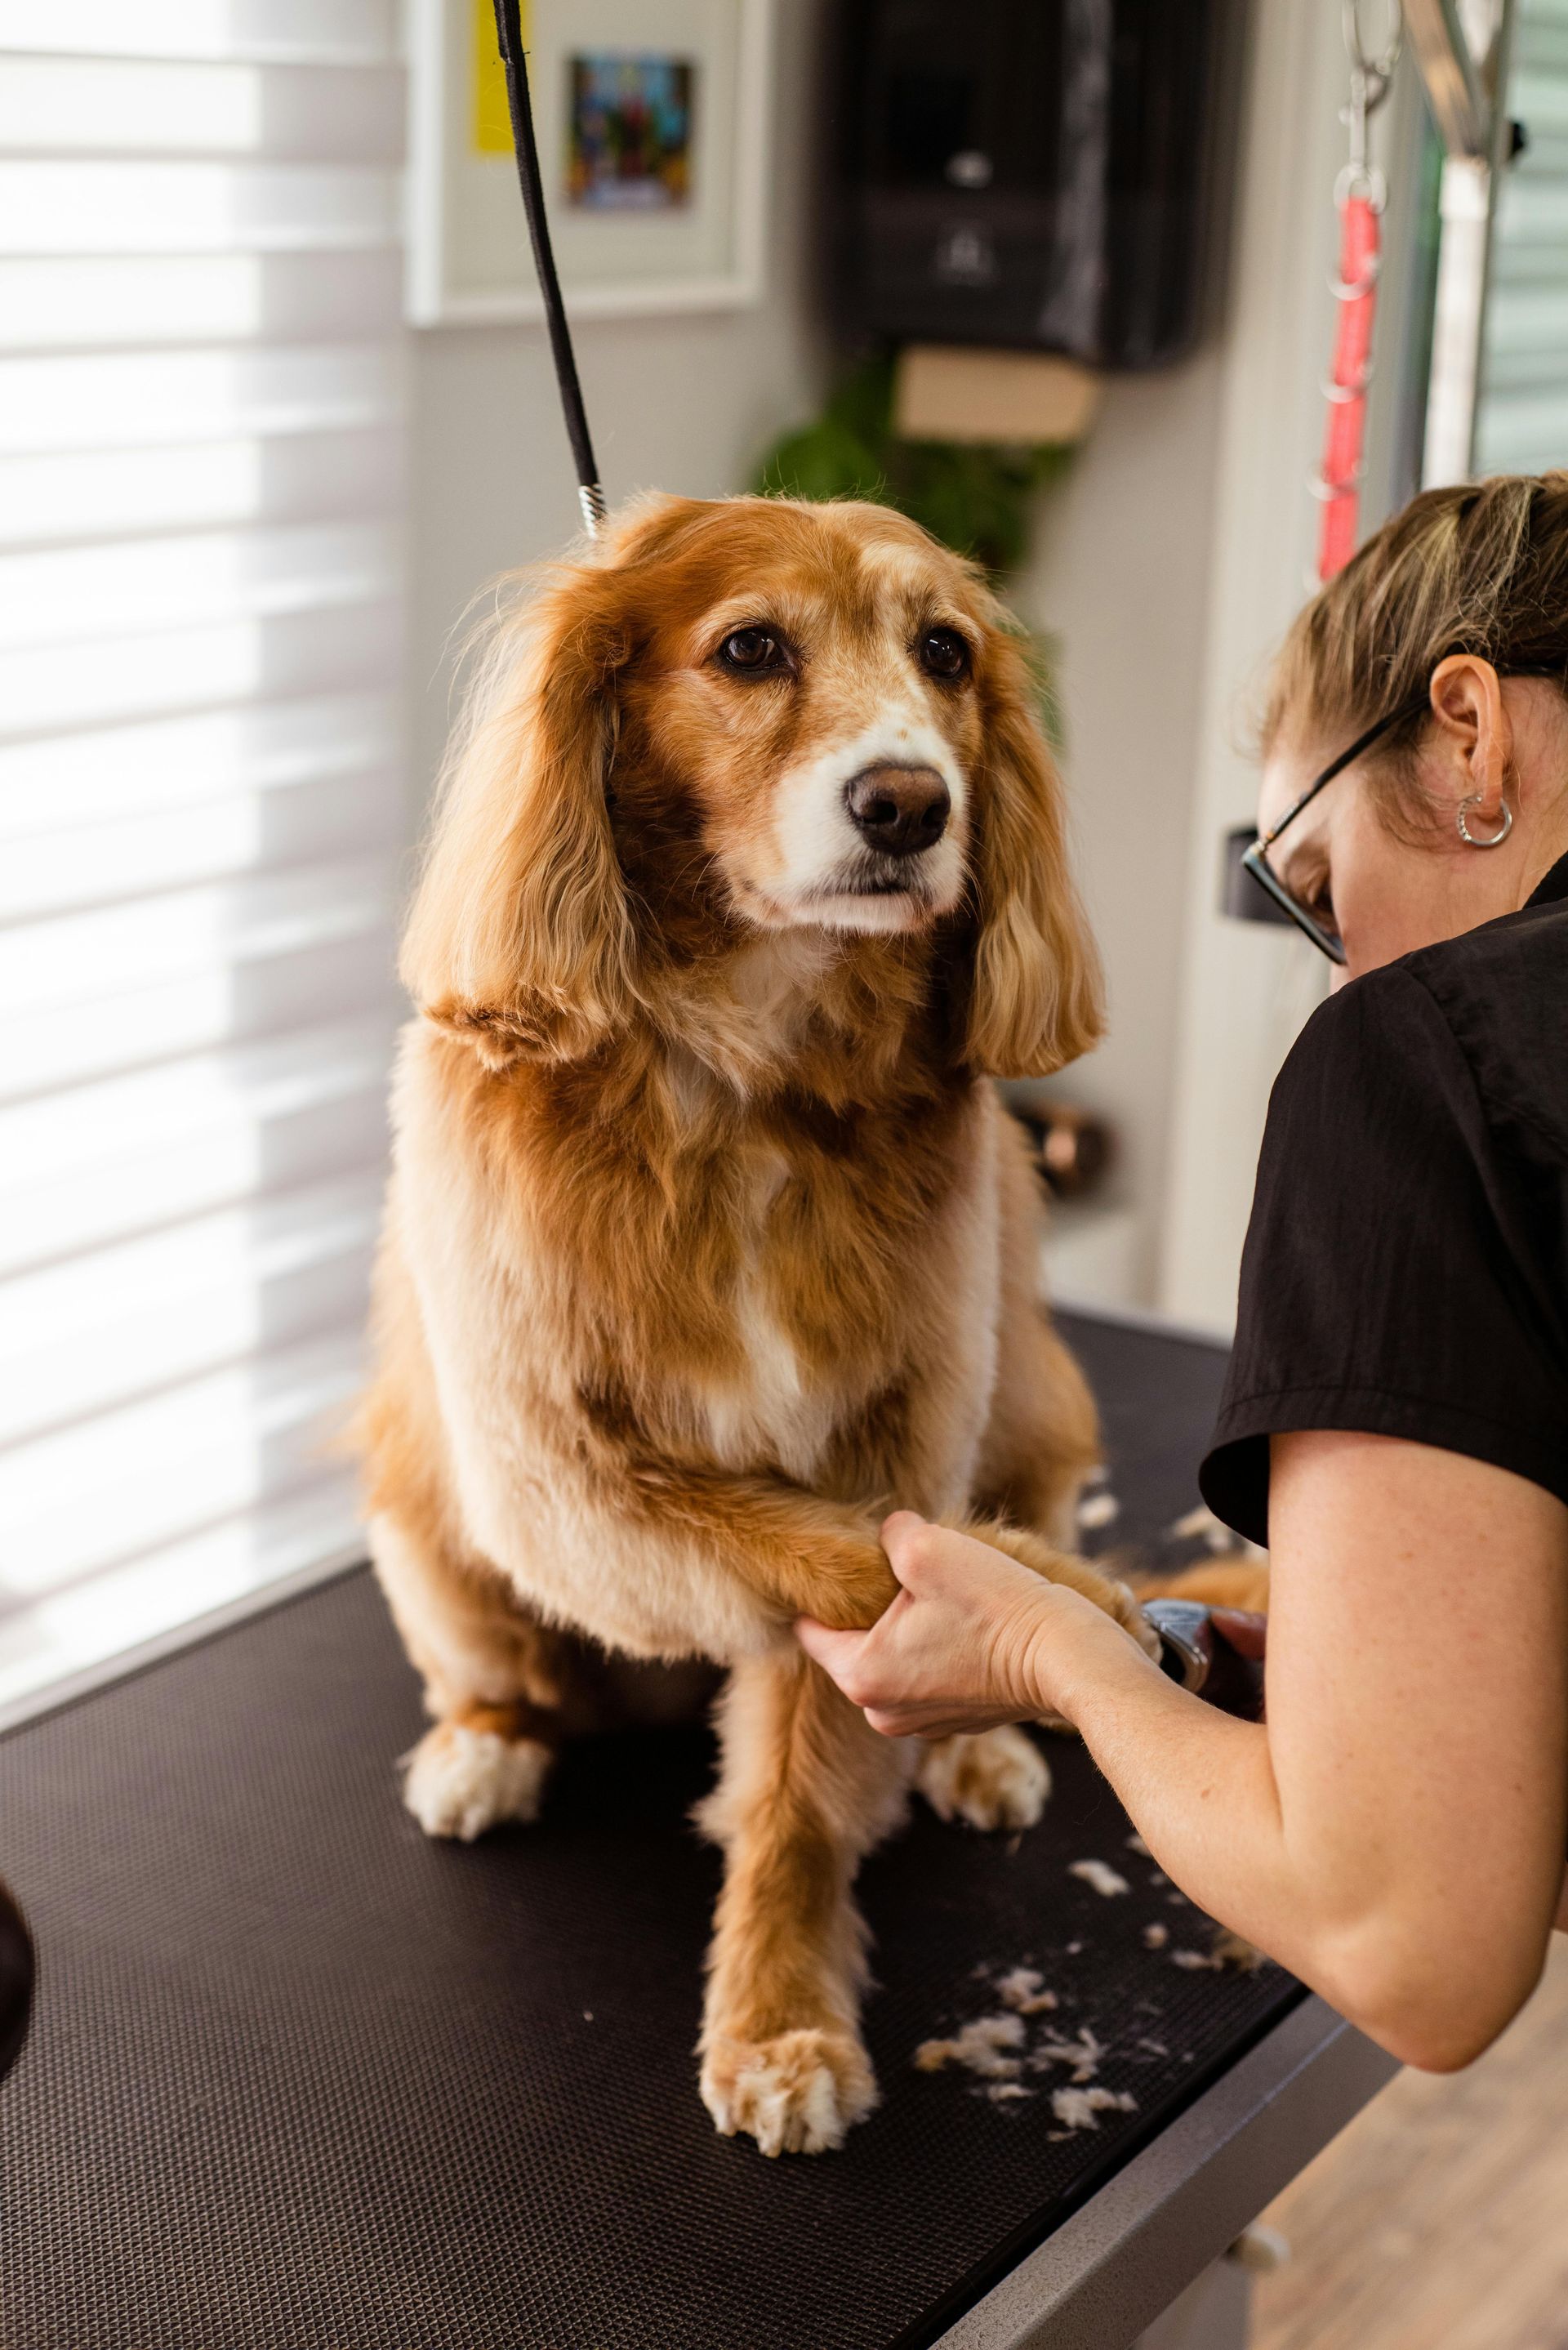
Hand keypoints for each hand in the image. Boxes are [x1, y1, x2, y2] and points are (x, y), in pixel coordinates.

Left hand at [796, 1511, 1088, 1737]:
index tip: (849, 1562)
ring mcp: (922, 1723)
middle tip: (907, 1572)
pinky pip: (928, 1673)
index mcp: (861, 1677)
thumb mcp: (928, 1546)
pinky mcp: (958, 1719)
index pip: (810, 1628)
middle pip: (854, 1643)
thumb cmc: (996, 1606)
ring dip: (909, 1626)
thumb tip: (888, 1533)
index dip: (827, 1589)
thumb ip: (889, 1533)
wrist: (1068, 1658)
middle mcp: (883, 1713)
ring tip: (944, 1595)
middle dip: (873, 1606)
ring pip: (893, 1657)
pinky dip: (939, 1646)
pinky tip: (969, 1621)